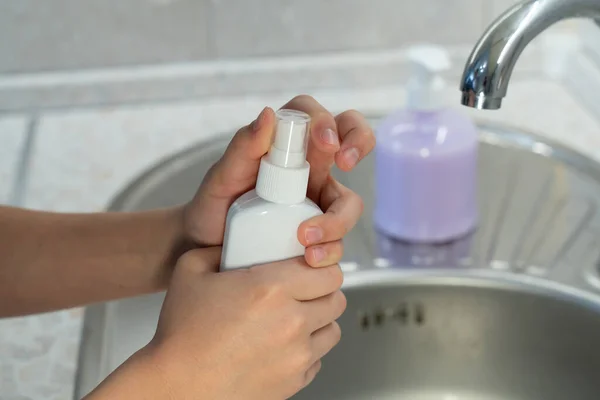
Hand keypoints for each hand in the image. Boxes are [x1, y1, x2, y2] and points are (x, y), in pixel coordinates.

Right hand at [141, 247, 345, 399]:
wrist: (175, 387)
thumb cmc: (181, 336)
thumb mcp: (190, 272)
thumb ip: (217, 249)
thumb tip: (234, 244)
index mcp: (271, 289)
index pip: (327, 270)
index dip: (321, 266)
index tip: (311, 267)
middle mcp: (291, 322)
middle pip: (336, 298)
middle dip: (323, 291)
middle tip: (304, 290)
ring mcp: (296, 355)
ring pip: (333, 330)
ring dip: (319, 321)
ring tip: (296, 317)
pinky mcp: (294, 381)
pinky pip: (318, 359)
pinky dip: (308, 350)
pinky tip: (285, 344)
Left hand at [184, 95, 374, 267]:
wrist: (204, 250)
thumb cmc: (213, 207)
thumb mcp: (221, 177)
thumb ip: (243, 147)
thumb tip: (268, 114)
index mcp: (287, 148)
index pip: (316, 118)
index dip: (328, 122)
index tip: (324, 143)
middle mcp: (310, 171)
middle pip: (352, 143)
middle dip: (359, 144)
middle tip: (345, 164)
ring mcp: (318, 204)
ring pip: (349, 202)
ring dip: (337, 220)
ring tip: (306, 240)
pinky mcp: (320, 237)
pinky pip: (338, 241)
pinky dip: (329, 250)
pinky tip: (309, 259)